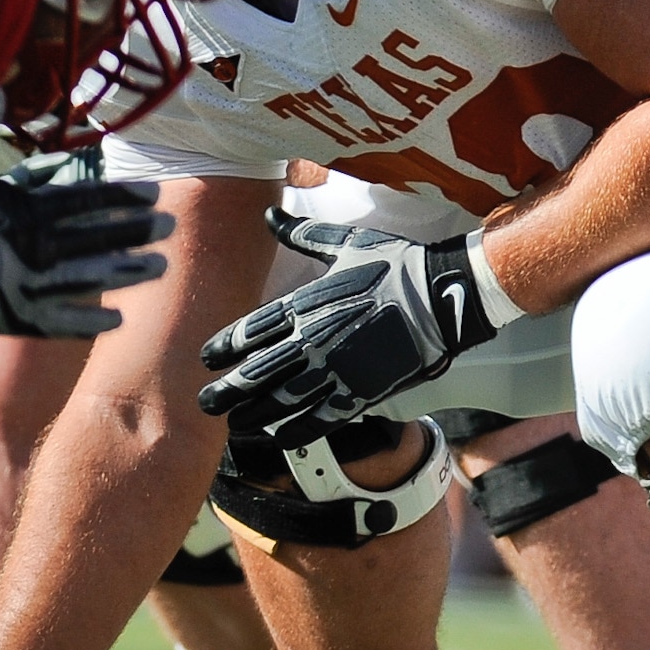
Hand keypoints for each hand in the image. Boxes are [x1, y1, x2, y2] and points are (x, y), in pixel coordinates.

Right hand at [0, 170, 171, 339]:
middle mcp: (40, 248)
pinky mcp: (15, 319)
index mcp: (28, 210)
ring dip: (129, 272)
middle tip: (170, 227)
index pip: (89, 200)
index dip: (124, 197)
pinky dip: (89, 322)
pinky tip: (116, 322)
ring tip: (161, 267)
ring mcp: (31, 286)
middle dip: (138, 232)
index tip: (154, 194)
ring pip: (92, 279)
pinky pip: (61, 323)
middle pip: (101, 238)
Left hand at [197, 218, 494, 442]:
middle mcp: (315, 338)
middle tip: (205, 403)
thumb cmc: (397, 264)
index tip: (207, 359)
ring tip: (235, 424)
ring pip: (282, 400)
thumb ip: (303, 233)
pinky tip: (279, 437)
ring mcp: (337, 368)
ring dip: (253, 414)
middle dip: (227, 391)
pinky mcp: (362, 390)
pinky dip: (296, 430)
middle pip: (257, 372)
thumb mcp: (348, 241)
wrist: (444, 294)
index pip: (251, 330)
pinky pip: (321, 417)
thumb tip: (269, 212)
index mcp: (308, 303)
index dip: (224, 347)